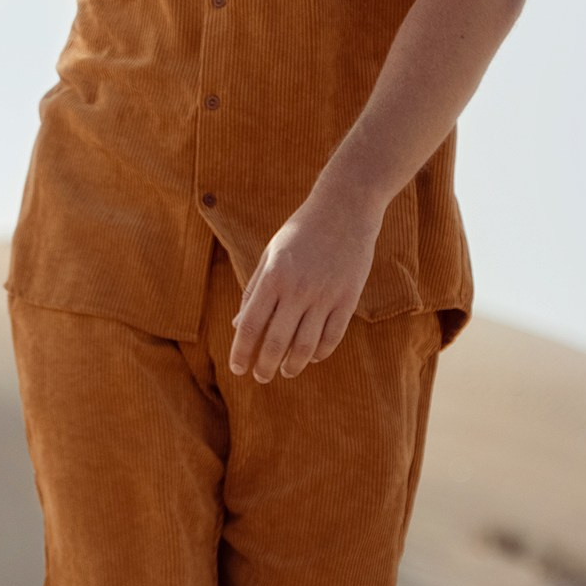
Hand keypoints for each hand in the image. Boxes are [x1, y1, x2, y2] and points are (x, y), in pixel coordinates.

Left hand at [227, 186, 382, 383]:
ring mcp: (325, 295)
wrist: (346, 207)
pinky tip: (310, 357)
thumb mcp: (271, 254)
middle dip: (264, 368)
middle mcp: (298, 289)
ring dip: (292, 367)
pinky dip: (319, 353)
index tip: (237, 368)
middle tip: (260, 377)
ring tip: (285, 371)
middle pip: (276, 344)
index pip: (250, 326)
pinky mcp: (348, 298)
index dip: (241, 352)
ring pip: (305, 348)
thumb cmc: (301, 231)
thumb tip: (238, 325)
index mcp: (273, 276)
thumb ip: (254, 290)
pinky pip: (332, 337)